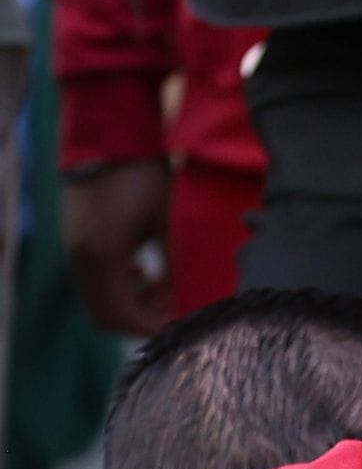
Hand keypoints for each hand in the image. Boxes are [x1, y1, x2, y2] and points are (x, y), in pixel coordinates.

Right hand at [60, 158, 170, 335]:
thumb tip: (176, 302)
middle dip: (140, 319)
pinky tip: (144, 272)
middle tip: (174, 312)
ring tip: (164, 288)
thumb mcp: (166, 224)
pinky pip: (93, 280)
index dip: (151, 328)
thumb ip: (169, 268)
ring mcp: (73, 250)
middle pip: (105, 315)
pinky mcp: (75, 241)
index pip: (121, 315)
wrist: (110, 139)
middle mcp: (80, 259)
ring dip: (130, 303)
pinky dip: (119, 286)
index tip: (180, 328)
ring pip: (99, 299)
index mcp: (102, 256)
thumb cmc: (145, 179)